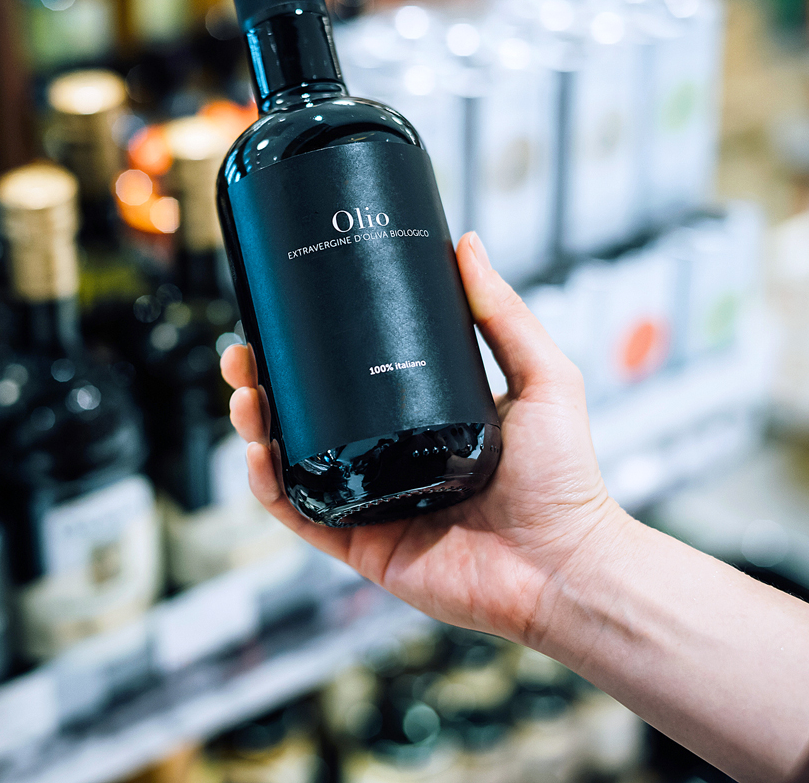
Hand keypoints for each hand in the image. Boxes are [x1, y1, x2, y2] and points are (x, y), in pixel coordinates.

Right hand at [221, 232, 630, 643]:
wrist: (565, 565)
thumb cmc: (565, 478)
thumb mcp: (541, 377)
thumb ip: (504, 313)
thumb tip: (468, 242)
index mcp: (418, 419)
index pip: (348, 377)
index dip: (307, 348)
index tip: (280, 313)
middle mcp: (387, 458)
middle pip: (306, 415)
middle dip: (263, 382)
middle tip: (243, 353)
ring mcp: (370, 501)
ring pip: (291, 461)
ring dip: (254, 427)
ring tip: (243, 395)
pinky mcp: (360, 543)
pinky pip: (299, 514)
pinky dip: (267, 487)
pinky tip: (257, 452)